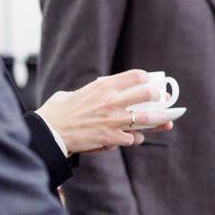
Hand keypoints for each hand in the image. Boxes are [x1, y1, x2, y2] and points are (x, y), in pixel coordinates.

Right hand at [37, 69, 175, 154]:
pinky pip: (131, 138)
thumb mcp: (74, 93)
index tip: (150, 82)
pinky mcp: (110, 138)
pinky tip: (134, 138)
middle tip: (161, 100)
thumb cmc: (58, 112)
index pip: (134, 76)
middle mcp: (111, 101)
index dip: (146, 79)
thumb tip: (97, 95)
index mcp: (103, 86)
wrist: (49, 132)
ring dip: (157, 120)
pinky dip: (134, 139)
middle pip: (146, 94)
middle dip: (157, 96)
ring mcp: (112, 120)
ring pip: (145, 118)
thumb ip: (90, 94)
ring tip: (165, 121)